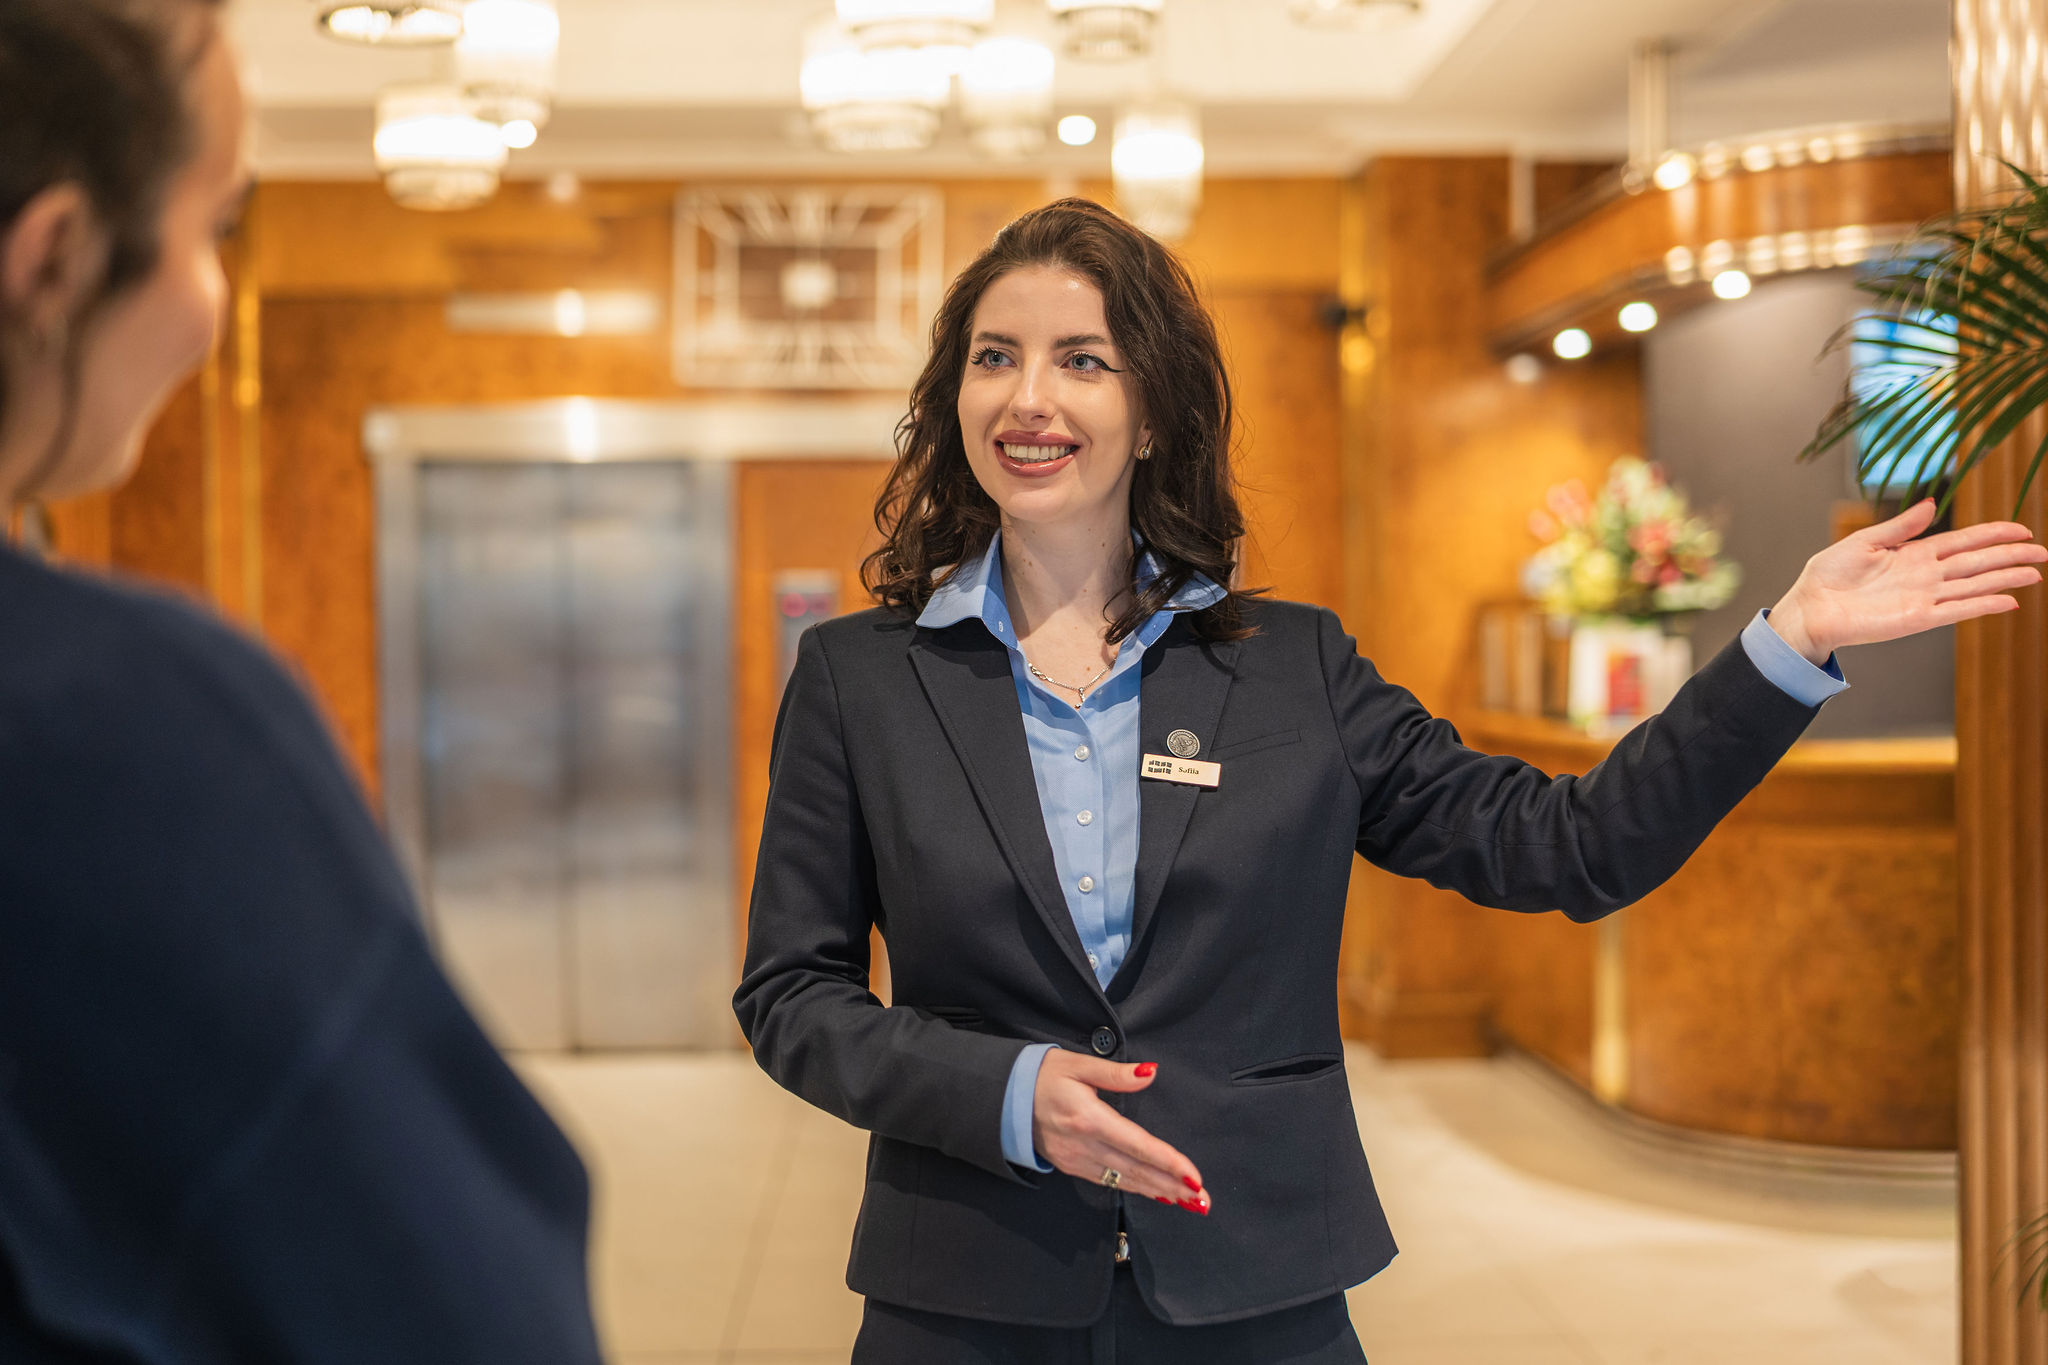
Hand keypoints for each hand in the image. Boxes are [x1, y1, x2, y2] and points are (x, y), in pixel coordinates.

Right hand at [1032, 1051, 1210, 1213]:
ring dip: (1158, 1191)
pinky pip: (1109, 1182)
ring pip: (1124, 1181)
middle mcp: (1083, 1145)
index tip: (1193, 1176)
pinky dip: (1135, 1188)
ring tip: (1188, 1202)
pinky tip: (1156, 1192)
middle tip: (1202, 1200)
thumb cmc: (1044, 1076)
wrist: (1004, 1099)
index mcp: (1088, 1118)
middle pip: (1136, 1170)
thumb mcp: (1078, 1064)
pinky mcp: (1071, 1166)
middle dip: (1172, 1186)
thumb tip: (1150, 1073)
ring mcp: (1076, 1160)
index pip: (1137, 1145)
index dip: (1167, 1162)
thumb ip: (1116, 1072)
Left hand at [1768, 500, 2047, 663]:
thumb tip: (1932, 504)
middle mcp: (1925, 575)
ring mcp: (1924, 597)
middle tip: (2043, 552)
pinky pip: (1957, 611)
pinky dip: (1982, 605)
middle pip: (1977, 562)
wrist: (1810, 608)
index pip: (1964, 541)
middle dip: (2010, 556)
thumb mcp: (1864, 541)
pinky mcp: (1917, 618)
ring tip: (2035, 574)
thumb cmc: (1829, 575)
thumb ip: (1900, 526)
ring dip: (2004, 579)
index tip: (2022, 529)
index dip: (1993, 534)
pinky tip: (2008, 601)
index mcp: (1914, 553)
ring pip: (1974, 586)